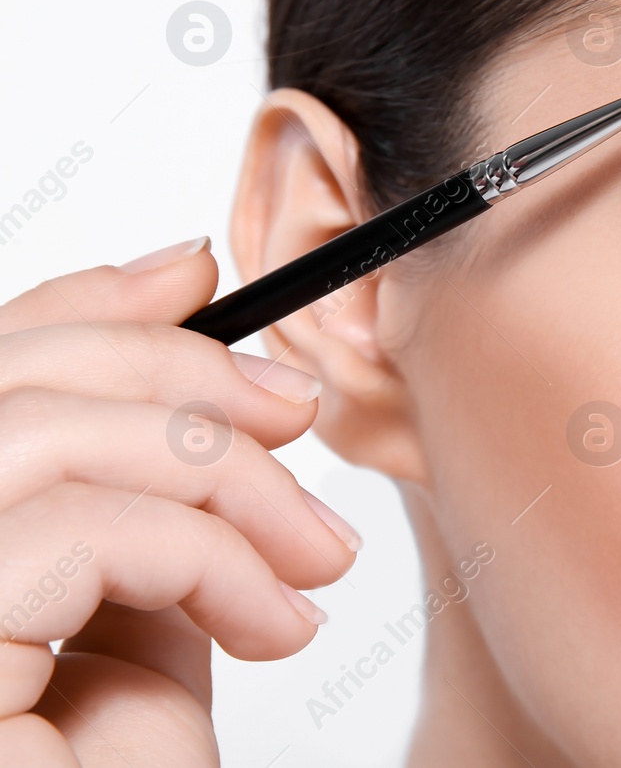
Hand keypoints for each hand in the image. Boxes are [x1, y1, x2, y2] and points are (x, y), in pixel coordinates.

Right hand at [0, 237, 359, 765]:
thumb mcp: (144, 622)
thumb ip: (151, 495)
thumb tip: (197, 334)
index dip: (77, 302)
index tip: (199, 274)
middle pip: (3, 386)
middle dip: (175, 371)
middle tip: (297, 416)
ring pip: (37, 436)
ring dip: (214, 470)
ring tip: (311, 556)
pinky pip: (79, 535)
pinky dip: (210, 555)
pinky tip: (277, 625)